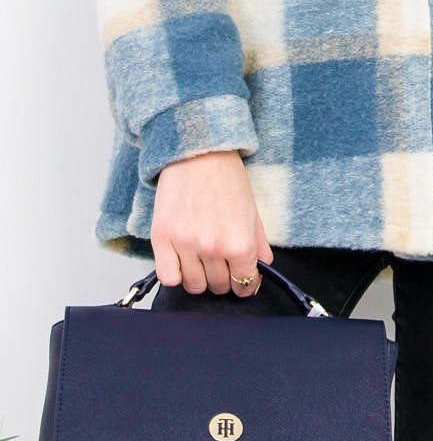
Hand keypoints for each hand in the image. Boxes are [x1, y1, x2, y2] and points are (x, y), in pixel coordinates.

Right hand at [150, 149, 274, 296]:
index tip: (241, 279)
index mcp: (240, 244)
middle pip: (218, 287)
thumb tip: (263, 266)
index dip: (245, 285)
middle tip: (220, 264)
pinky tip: (181, 260)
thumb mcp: (252, 211)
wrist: (199, 153)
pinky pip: (167, 277)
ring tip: (200, 261)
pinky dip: (175, 274)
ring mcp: (185, 245)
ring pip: (193, 286)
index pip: (244, 285)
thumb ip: (259, 244)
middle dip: (222, 279)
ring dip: (199, 278)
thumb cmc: (227, 178)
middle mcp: (213, 249)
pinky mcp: (161, 239)